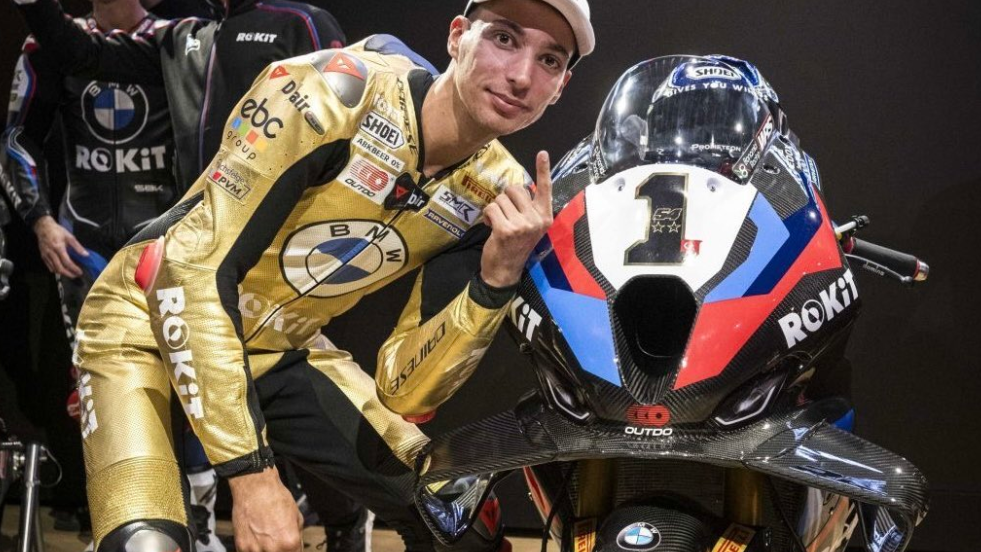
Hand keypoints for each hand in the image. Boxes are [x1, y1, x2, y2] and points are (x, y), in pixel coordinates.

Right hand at [33, 215, 85, 277]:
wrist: (43, 227)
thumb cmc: (57, 231)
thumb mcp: (69, 236)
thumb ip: (78, 246)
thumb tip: (86, 255)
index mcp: (59, 247)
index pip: (67, 262)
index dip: (74, 269)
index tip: (80, 272)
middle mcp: (51, 253)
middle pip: (60, 268)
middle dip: (68, 274)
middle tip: (76, 275)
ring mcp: (46, 255)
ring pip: (54, 269)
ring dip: (63, 273)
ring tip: (70, 274)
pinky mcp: (43, 256)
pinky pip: (49, 266)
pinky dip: (55, 270)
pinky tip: (61, 270)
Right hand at [229, 467, 303, 551]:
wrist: (254, 487)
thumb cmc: (274, 497)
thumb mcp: (297, 516)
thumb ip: (297, 536)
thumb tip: (296, 546)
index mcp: (290, 542)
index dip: (294, 551)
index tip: (291, 548)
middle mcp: (273, 548)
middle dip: (281, 550)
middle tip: (279, 541)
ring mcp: (255, 549)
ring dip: (267, 550)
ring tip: (267, 539)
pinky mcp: (242, 547)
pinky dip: (254, 550)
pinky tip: (258, 540)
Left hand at [480, 151, 553, 286]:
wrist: (505, 271)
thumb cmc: (515, 245)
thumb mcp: (529, 226)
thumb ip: (528, 208)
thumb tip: (519, 188)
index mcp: (545, 217)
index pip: (545, 189)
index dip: (543, 170)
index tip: (542, 153)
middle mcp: (537, 220)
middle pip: (515, 189)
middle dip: (505, 198)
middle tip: (506, 216)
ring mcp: (523, 225)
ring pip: (501, 198)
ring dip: (496, 208)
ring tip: (500, 224)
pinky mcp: (506, 230)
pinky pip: (492, 208)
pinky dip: (488, 215)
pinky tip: (492, 227)